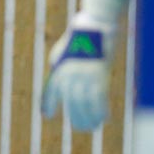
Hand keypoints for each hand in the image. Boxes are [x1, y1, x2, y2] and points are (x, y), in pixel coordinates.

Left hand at [41, 13, 111, 130]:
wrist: (95, 26)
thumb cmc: (79, 37)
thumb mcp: (62, 52)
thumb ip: (60, 68)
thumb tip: (61, 87)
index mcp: (58, 69)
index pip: (49, 92)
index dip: (48, 105)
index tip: (48, 115)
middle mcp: (68, 75)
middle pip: (70, 103)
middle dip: (76, 118)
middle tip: (81, 128)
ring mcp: (83, 76)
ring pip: (84, 104)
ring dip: (89, 118)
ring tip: (93, 127)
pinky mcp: (99, 75)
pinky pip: (99, 99)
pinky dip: (101, 110)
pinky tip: (105, 119)